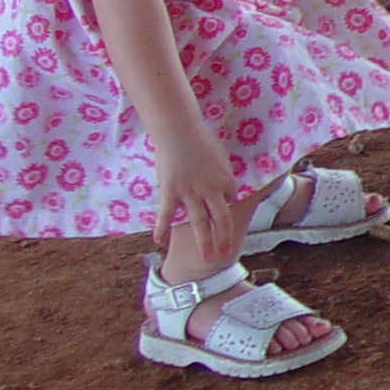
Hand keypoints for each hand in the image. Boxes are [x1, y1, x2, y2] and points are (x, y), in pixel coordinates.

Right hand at [154, 125, 246, 269]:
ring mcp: (190, 193)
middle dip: (225, 239)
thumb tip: (222, 183)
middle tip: (226, 254)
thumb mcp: (220, 156)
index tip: (222, 212)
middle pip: (222, 220)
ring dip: (204, 243)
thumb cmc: (201, 139)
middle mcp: (211, 190)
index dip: (225, 205)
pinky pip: (166, 214)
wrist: (179, 130)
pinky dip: (162, 228)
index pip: (230, 200)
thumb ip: (221, 173)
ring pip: (200, 223)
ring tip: (207, 259)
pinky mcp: (170, 192)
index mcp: (226, 180)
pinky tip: (159, 242)